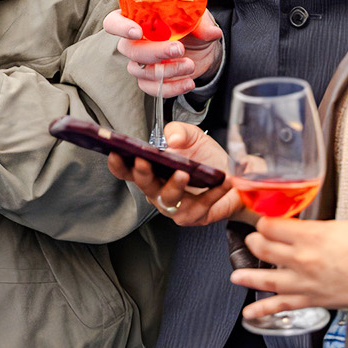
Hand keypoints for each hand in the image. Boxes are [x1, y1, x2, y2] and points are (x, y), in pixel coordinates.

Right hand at [104, 8, 222, 97]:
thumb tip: (211, 32)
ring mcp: (140, 62)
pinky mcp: (150, 80)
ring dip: (166, 71)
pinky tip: (188, 82)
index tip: (137, 32)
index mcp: (138, 18)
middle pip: (129, 50)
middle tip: (179, 49)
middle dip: (155, 51)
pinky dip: (171, 88)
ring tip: (190, 65)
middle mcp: (134, 41)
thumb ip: (202, 23)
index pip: (114, 21)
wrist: (203, 48)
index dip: (120, 27)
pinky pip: (151, 89)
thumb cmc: (193, 26)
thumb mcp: (199, 19)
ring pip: (140, 72)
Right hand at [104, 122, 246, 226]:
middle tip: (143, 161)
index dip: (119, 165)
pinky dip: (212, 193)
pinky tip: (221, 181)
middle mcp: (159, 191)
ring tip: (183, 173)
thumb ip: (179, 131)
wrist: (231, 175)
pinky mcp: (195, 215)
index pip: (128, 172)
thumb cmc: (205, 159)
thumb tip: (172, 139)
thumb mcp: (192, 137)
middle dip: (143, 174)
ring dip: (174, 186)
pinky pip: (201, 205)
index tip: (116, 153)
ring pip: (169, 199)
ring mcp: (175, 206)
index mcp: (152, 172)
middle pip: (145, 186)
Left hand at [232, 218, 347, 316]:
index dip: (263, 219)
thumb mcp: (341, 225)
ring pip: (265, 279)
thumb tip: (299, 229)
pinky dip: (262, 310)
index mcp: (311, 236)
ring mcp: (305, 283)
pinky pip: (280, 306)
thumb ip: (314, 227)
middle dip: (254, 241)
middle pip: (263, 248)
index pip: (271, 225)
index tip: (261, 217)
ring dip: (247, 275)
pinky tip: (251, 312)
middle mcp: (303, 260)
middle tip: (252, 238)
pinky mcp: (312, 301)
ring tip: (236, 275)